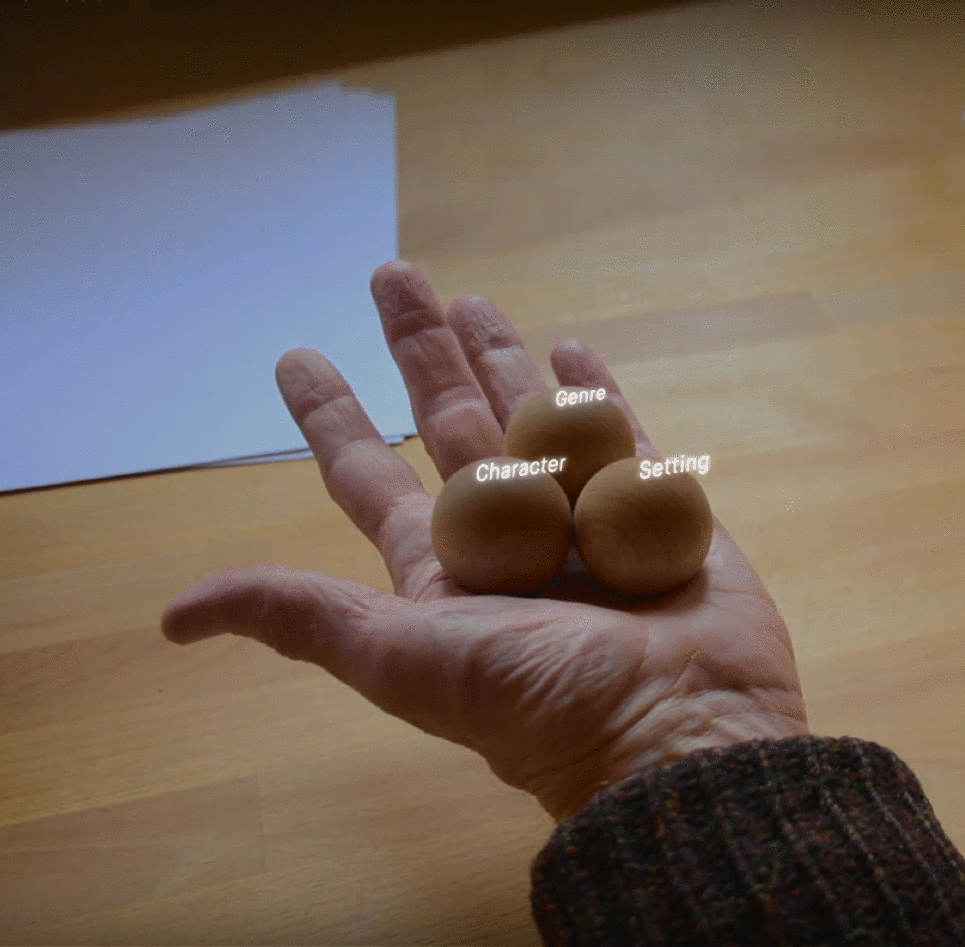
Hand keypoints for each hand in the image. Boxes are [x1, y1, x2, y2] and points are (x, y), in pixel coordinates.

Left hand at [162, 261, 808, 820]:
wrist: (676, 730)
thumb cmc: (538, 702)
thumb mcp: (402, 659)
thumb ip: (303, 617)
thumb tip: (173, 618)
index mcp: (442, 571)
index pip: (369, 474)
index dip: (331, 415)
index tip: (296, 355)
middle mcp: (508, 538)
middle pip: (451, 422)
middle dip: (419, 351)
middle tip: (394, 276)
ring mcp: (583, 520)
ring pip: (531, 418)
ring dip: (501, 358)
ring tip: (474, 299)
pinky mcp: (659, 513)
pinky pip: (623, 438)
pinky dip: (599, 394)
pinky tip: (574, 351)